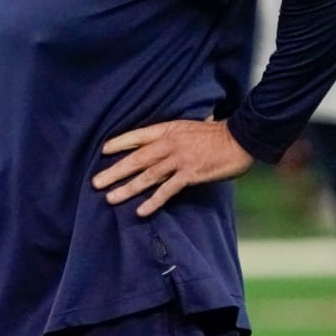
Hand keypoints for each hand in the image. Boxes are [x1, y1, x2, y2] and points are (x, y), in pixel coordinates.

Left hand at [91, 118, 253, 217]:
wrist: (240, 138)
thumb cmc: (216, 132)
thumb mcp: (189, 125)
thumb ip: (173, 131)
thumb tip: (165, 132)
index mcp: (167, 129)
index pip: (136, 136)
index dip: (118, 143)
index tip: (101, 151)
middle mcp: (168, 144)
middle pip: (135, 159)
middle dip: (114, 171)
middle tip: (95, 183)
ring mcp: (178, 159)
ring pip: (147, 176)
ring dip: (128, 188)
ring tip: (111, 198)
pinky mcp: (190, 174)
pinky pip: (167, 190)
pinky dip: (153, 201)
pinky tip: (141, 211)